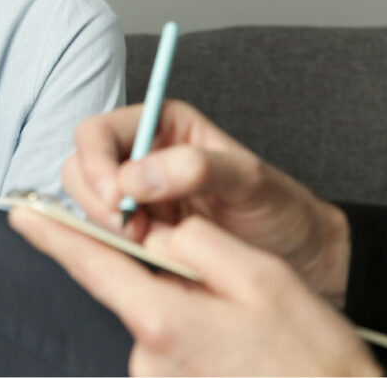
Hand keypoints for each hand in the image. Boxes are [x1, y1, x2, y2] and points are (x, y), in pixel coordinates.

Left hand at [9, 209, 380, 375]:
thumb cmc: (307, 355)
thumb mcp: (259, 278)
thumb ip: (195, 244)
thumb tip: (160, 236)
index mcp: (161, 320)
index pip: (90, 266)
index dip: (53, 235)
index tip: (22, 214)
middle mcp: (145, 356)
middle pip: (129, 289)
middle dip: (154, 269)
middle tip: (216, 282)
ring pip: (152, 316)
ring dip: (180, 306)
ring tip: (237, 321)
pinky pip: (166, 344)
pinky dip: (189, 331)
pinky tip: (229, 340)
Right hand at [64, 100, 350, 304]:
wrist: (306, 259)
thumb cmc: (283, 211)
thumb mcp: (249, 180)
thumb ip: (195, 168)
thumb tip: (135, 178)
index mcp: (161, 126)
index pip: (99, 132)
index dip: (96, 163)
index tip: (113, 198)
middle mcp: (141, 157)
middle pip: (80, 165)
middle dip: (96, 198)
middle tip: (132, 227)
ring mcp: (136, 199)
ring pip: (85, 203)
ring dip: (104, 225)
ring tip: (147, 241)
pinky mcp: (139, 235)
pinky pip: (103, 237)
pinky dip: (114, 248)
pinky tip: (148, 256)